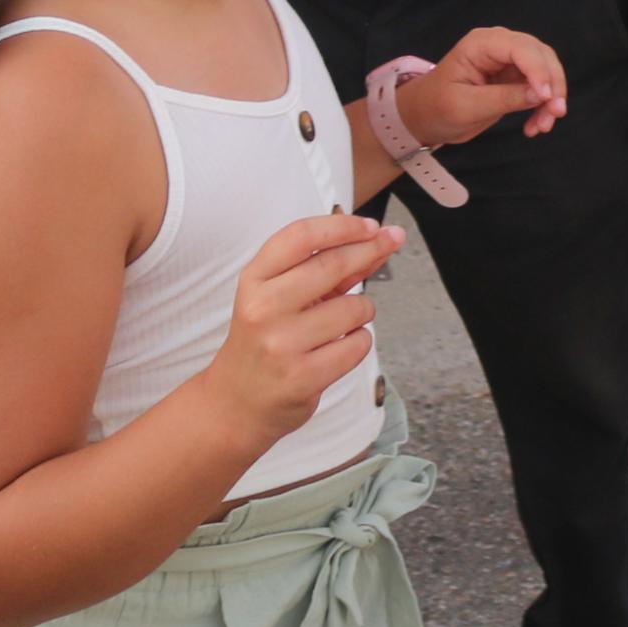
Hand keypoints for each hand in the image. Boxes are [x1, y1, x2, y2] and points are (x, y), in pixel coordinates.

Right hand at [201, 215, 398, 440]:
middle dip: (370, 250)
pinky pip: (358, 344)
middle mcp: (263, 309)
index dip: (342, 225)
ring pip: (354, 308)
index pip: (300, 237)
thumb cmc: (266, 339)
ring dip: (362, 309)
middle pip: (332, 265)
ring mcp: (281, 345)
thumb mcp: (282, 295)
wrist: (236, 401)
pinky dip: (359, 342)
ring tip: (343, 322)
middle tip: (390, 243)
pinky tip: (339, 347)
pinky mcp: (302, 377)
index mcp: (253, 280)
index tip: (371, 225)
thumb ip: (328, 268)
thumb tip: (379, 241)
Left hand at [398, 26, 568, 147]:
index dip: (539, 70)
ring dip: (551, 97)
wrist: (424, 117)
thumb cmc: (436, 108)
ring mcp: (509, 60)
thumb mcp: (466, 107)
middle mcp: (499, 45)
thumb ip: (504, 98)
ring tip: (543, 126)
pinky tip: (535, 126)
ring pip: (546, 70)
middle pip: (540, 55)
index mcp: (481, 43)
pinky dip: (543, 105)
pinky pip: (540, 86)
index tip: (547, 99)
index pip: (521, 48)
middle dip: (552, 83)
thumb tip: (542, 95)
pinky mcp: (515, 77)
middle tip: (556, 114)